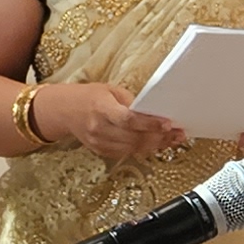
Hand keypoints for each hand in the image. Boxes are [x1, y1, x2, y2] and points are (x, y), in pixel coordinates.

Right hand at [33, 78, 190, 163]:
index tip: (168, 124)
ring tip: (173, 140)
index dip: (150, 124)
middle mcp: (99, 128)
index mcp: (101, 109)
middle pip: (134, 138)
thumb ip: (131, 102)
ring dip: (156, 145)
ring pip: (133, 149)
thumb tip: (153, 112)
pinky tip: (156, 144)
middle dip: (159, 137)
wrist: (65, 111)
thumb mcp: (110, 90)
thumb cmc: (89, 96)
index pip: (128, 120)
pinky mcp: (102, 151)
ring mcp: (99, 143)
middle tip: (178, 133)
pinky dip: (144, 149)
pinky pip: (127, 153)